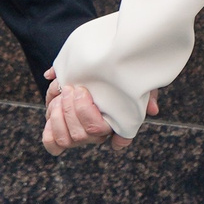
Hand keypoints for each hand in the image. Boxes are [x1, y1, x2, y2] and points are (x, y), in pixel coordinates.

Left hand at [41, 72, 155, 154]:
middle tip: (75, 88)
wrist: (85, 60)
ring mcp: (77, 134)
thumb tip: (153, 110)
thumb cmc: (110, 71)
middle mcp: (97, 132)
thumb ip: (142, 90)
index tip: (116, 136)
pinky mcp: (59, 132)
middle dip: (76, 109)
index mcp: (115, 119)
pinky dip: (50, 128)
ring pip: (67, 139)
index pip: (122, 138)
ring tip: (63, 93)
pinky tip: (55, 107)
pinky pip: (52, 143)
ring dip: (61, 114)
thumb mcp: (128, 75)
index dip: (120, 139)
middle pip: (85, 134)